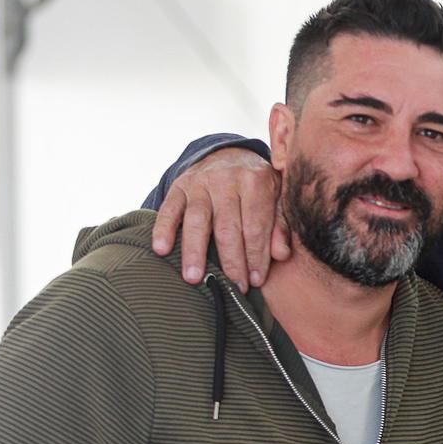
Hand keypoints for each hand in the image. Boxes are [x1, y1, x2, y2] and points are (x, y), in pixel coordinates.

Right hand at [149, 146, 287, 290]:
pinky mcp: (179, 186)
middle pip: (227, 226)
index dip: (256, 255)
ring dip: (194, 252)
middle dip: (231, 260)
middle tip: (233, 287)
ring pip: (197, 221)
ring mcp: (200, 182)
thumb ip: (280, 224)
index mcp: (255, 180)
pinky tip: (161, 250)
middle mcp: (226, 179)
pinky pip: (169, 209)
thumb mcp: (276, 197)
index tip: (255, 280)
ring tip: (194, 278)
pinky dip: (163, 229)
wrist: (229, 155)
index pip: (256, 225)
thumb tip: (281, 254)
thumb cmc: (257, 186)